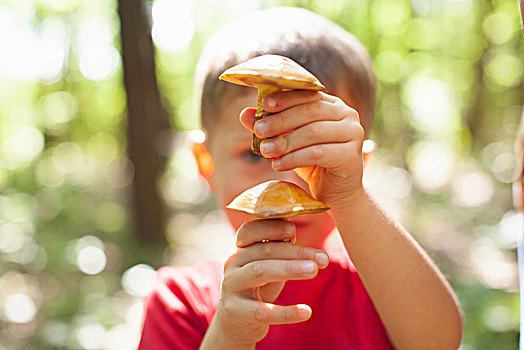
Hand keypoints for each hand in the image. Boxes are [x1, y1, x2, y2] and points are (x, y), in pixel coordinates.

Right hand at [209, 219, 328, 347]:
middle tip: (323, 258)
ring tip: (314, 270)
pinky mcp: (235, 312)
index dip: (271, 227)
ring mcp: (231, 286)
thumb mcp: (266, 265)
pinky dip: (286, 312)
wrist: (235, 323)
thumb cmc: (257, 287)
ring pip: (261, 272)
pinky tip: (306, 312)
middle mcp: (231, 263)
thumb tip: (294, 230)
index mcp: (238, 247)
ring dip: (290, 269)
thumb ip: (277, 250)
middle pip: (264, 251)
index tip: (294, 230)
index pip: (250, 230)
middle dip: (295, 252)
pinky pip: (263, 311)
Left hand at [240, 90, 364, 210]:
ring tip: (265, 151)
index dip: (286, 98)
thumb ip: (271, 127)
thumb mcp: (289, 142)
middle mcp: (347, 115)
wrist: (336, 193)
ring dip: (285, 141)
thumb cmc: (312, 163)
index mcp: (333, 105)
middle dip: (281, 120)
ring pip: (313, 132)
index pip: (308, 95)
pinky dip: (294, 158)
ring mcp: (353, 134)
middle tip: (259, 130)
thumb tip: (245, 113)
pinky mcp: (351, 156)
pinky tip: (278, 165)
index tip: (264, 104)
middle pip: (310, 111)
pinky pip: (318, 153)